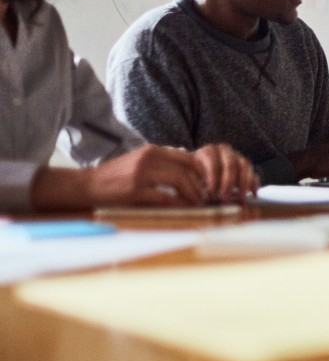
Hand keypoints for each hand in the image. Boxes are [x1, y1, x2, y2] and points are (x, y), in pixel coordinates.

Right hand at [31, 144, 210, 209]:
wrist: (87, 185)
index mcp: (152, 150)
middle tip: (207, 196)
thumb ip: (162, 164)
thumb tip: (189, 172)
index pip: (187, 157)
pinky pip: (165, 197)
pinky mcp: (135, 191)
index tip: (209, 182)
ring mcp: (141, 174)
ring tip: (198, 203)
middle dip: (201, 185)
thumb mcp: (140, 162)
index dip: (202, 170)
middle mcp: (149, 158)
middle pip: (186, 169)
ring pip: (179, 181)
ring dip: (193, 194)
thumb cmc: (116, 176)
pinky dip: (178, 204)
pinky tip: (184, 209)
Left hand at [192, 144, 258, 202]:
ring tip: (240, 200)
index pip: (213, 163)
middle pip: (231, 165)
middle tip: (225, 199)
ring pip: (245, 167)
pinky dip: (254, 184)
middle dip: (229, 183)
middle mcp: (224, 150)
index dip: (213, 179)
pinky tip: (252, 195)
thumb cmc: (190, 179)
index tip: (211, 193)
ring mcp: (237, 157)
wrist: (198, 177)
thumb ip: (189, 181)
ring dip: (243, 184)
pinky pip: (254, 173)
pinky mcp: (246, 168)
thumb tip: (197, 193)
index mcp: (208, 151)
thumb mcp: (186, 176)